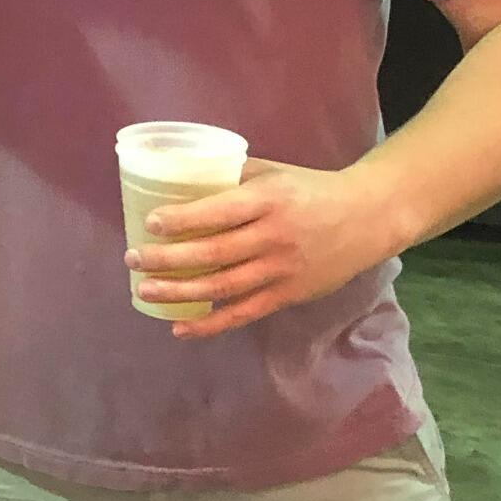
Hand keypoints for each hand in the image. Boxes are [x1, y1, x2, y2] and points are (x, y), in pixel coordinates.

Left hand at [126, 158, 394, 338]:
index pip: (218, 212)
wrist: (368, 218)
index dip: (183, 220)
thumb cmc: (311, 190)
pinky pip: (244, 313)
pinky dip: (211, 324)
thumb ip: (233, 177)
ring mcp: (282, 270)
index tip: (150, 223)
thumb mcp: (274, 173)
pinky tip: (180, 328)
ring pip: (223, 287)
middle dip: (168, 259)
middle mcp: (273, 237)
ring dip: (180, 292)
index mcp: (268, 200)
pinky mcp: (288, 294)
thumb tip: (182, 176)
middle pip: (214, 253)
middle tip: (133, 258)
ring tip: (144, 291)